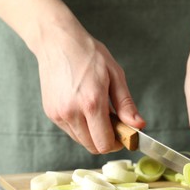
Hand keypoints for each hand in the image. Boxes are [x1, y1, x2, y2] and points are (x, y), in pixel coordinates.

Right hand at [34, 18, 144, 153]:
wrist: (58, 42)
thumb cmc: (88, 54)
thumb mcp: (115, 75)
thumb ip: (126, 104)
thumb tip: (138, 126)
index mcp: (91, 103)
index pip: (105, 143)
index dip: (118, 143)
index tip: (124, 135)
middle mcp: (72, 112)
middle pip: (93, 147)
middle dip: (106, 140)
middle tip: (113, 123)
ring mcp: (59, 114)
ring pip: (81, 141)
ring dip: (93, 134)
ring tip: (97, 113)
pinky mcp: (51, 113)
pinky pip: (70, 131)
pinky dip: (81, 127)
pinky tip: (84, 109)